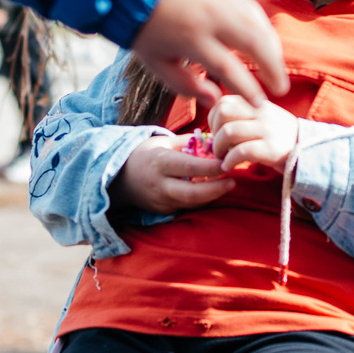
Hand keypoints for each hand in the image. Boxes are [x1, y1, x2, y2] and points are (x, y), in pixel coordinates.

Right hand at [114, 138, 233, 213]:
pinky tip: (211, 191)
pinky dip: (200, 200)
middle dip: (216, 189)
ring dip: (211, 195)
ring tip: (227, 184)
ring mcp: (161, 201)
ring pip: (192, 203)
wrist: (120, 177)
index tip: (227, 162)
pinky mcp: (163, 212)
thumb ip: (189, 142)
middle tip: (233, 181)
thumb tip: (215, 141)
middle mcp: (160, 185)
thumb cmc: (146, 154)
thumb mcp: (164, 141)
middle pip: (192, 194)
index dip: (212, 167)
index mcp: (160, 163)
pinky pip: (186, 207)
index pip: (190, 167)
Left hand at [132, 0, 285, 109]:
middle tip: (281, 88)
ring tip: (276, 69)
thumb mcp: (157, 62)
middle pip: (254, 42)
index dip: (248, 88)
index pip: (228, 67)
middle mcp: (212, 16)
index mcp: (191, 38)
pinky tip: (267, 43)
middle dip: (273, 68)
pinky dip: (265, 29)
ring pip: (259, 24)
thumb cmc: (148, 27)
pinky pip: (254, 9)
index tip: (260, 103)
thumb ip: (185, 85)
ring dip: (273, 49)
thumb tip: (215, 100)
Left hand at [205, 94, 298, 174]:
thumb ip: (241, 114)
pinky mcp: (270, 149)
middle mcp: (261, 113)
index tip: (217, 132)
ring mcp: (267, 130)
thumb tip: (213, 123)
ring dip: (218, 148)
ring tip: (221, 158)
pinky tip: (228, 167)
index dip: (213, 118)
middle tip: (217, 146)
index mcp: (257, 103)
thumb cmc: (278, 137)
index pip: (223, 101)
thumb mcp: (262, 117)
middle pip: (223, 112)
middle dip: (214, 131)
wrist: (308, 150)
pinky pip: (240, 152)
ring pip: (229, 131)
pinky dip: (228, 161)